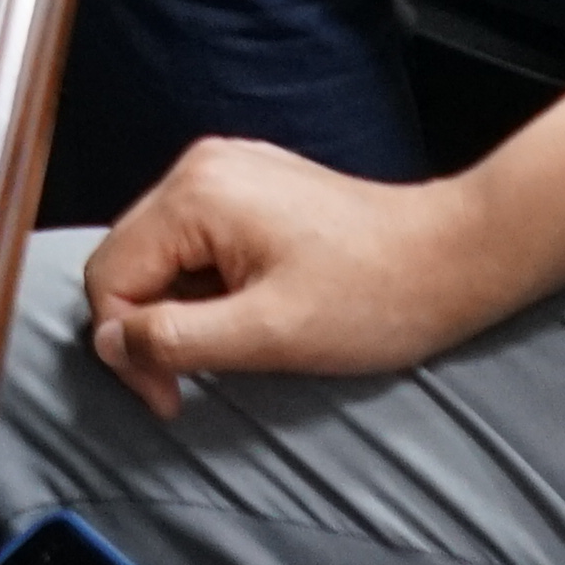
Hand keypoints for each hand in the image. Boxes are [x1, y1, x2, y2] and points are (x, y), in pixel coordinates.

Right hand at [76, 137, 522, 420]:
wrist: (454, 256)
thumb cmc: (373, 297)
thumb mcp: (268, 335)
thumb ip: (175, 338)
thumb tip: (110, 343)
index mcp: (195, 195)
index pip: (109, 275)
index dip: (127, 347)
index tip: (173, 397)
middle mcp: (199, 167)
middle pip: (128, 258)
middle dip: (148, 327)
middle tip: (190, 383)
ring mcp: (226, 168)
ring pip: (159, 252)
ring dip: (179, 307)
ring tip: (232, 343)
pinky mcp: (251, 182)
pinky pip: (194, 238)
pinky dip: (204, 284)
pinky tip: (247, 308)